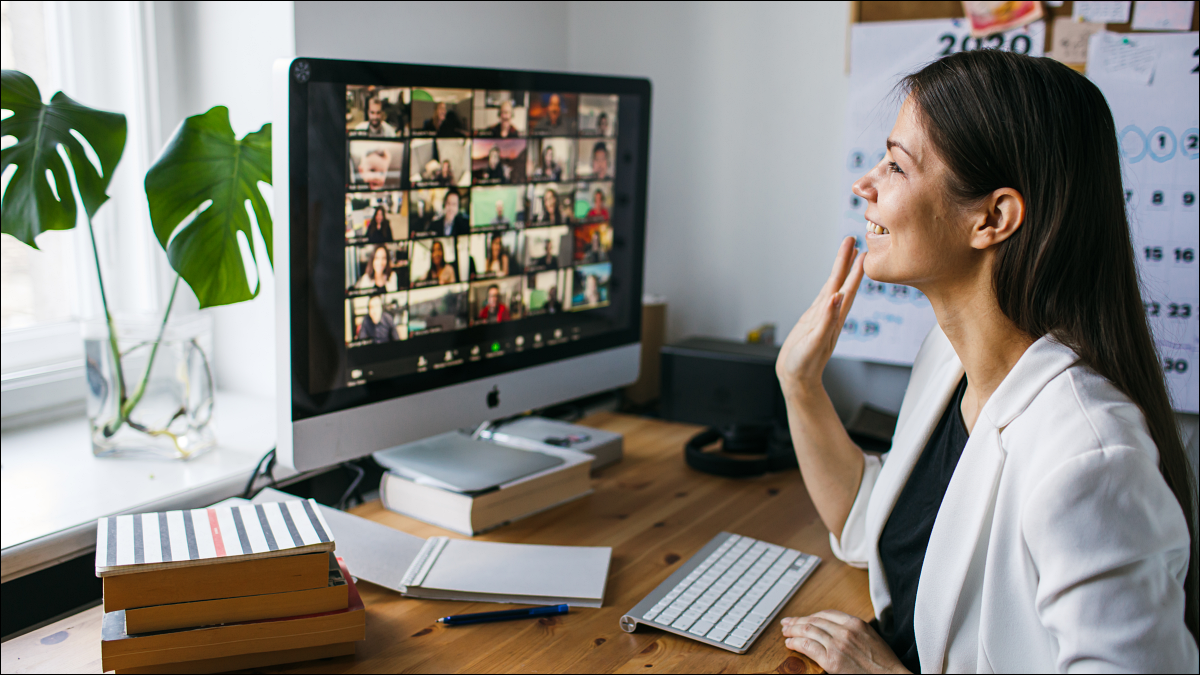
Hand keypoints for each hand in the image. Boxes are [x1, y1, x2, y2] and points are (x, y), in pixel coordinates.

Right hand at [776, 237, 864, 393]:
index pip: (846, 288)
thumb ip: (826, 320)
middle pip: (841, 282)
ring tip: (846, 252)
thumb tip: (837, 297)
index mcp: (834, 318)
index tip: (858, 249)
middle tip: (852, 239)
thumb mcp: (815, 343)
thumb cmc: (804, 365)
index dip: (852, 269)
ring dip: (840, 270)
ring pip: (833, 287)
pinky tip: (832, 281)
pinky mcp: (812, 321)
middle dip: (847, 261)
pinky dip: (829, 285)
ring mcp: (822, 317)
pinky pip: (823, 298)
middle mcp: (831, 315)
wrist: (797, 380)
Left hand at [781, 610, 907, 673]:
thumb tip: (834, 631)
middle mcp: (846, 631)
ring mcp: (838, 645)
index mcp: (856, 623)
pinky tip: (790, 644)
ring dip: (793, 631)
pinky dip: (796, 643)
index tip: (803, 618)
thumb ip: (853, 632)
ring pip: (808, 631)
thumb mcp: (871, 639)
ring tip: (785, 632)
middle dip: (798, 620)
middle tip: (787, 622)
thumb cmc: (884, 664)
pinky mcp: (832, 660)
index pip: (827, 613)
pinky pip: (808, 646)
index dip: (811, 615)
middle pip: (814, 620)